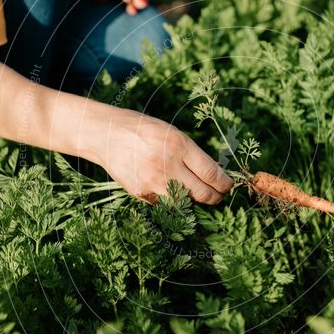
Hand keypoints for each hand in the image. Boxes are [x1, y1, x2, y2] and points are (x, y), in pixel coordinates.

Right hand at [92, 107, 232, 204]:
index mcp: (178, 145)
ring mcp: (152, 182)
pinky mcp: (141, 193)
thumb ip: (193, 154)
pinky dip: (170, 199)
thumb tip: (216, 174)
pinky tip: (168, 188)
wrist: (106, 135)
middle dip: (215, 197)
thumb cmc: (143, 130)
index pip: (211, 174)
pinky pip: (164, 203)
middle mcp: (167, 165)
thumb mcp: (172, 133)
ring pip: (185, 203)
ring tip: (194, 192)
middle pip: (202, 194)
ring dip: (193, 200)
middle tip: (218, 195)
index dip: (224, 184)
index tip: (228, 186)